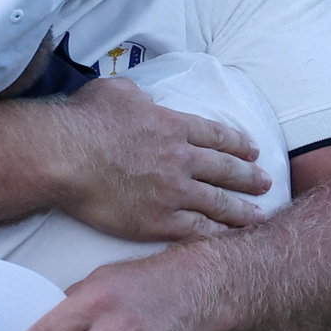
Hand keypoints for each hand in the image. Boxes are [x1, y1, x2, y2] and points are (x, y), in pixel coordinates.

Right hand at [56, 78, 270, 241]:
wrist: (65, 156)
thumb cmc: (84, 120)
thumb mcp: (116, 91)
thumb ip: (138, 96)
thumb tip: (143, 101)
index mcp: (173, 125)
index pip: (216, 135)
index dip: (237, 143)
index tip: (252, 150)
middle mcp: (181, 159)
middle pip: (225, 169)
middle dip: (248, 177)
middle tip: (265, 182)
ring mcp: (173, 192)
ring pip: (218, 203)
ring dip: (241, 210)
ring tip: (258, 216)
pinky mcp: (158, 222)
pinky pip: (196, 230)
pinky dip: (216, 234)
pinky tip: (228, 239)